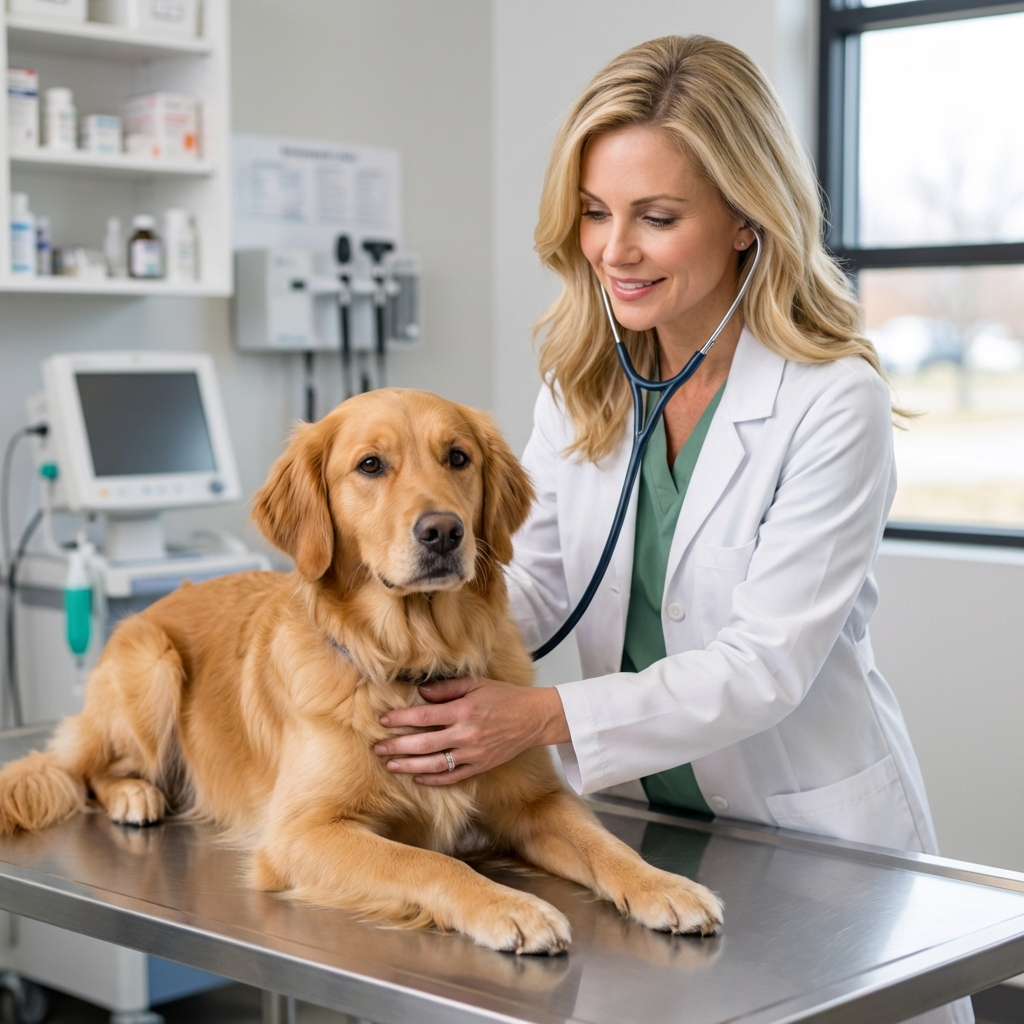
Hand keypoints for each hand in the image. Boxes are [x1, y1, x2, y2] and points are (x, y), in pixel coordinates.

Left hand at [373, 677, 569, 784]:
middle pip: (424, 744)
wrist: (534, 718)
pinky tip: (417, 778)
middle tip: (378, 748)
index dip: (401, 719)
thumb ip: (447, 688)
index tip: (383, 721)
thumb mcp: (476, 684)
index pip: (424, 716)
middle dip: (397, 746)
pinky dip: (433, 780)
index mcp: (464, 711)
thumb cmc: (505, 697)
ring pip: (434, 765)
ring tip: (390, 765)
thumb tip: (421, 693)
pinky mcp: (480, 767)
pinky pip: (452, 777)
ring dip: (409, 766)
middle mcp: (466, 734)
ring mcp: (473, 754)